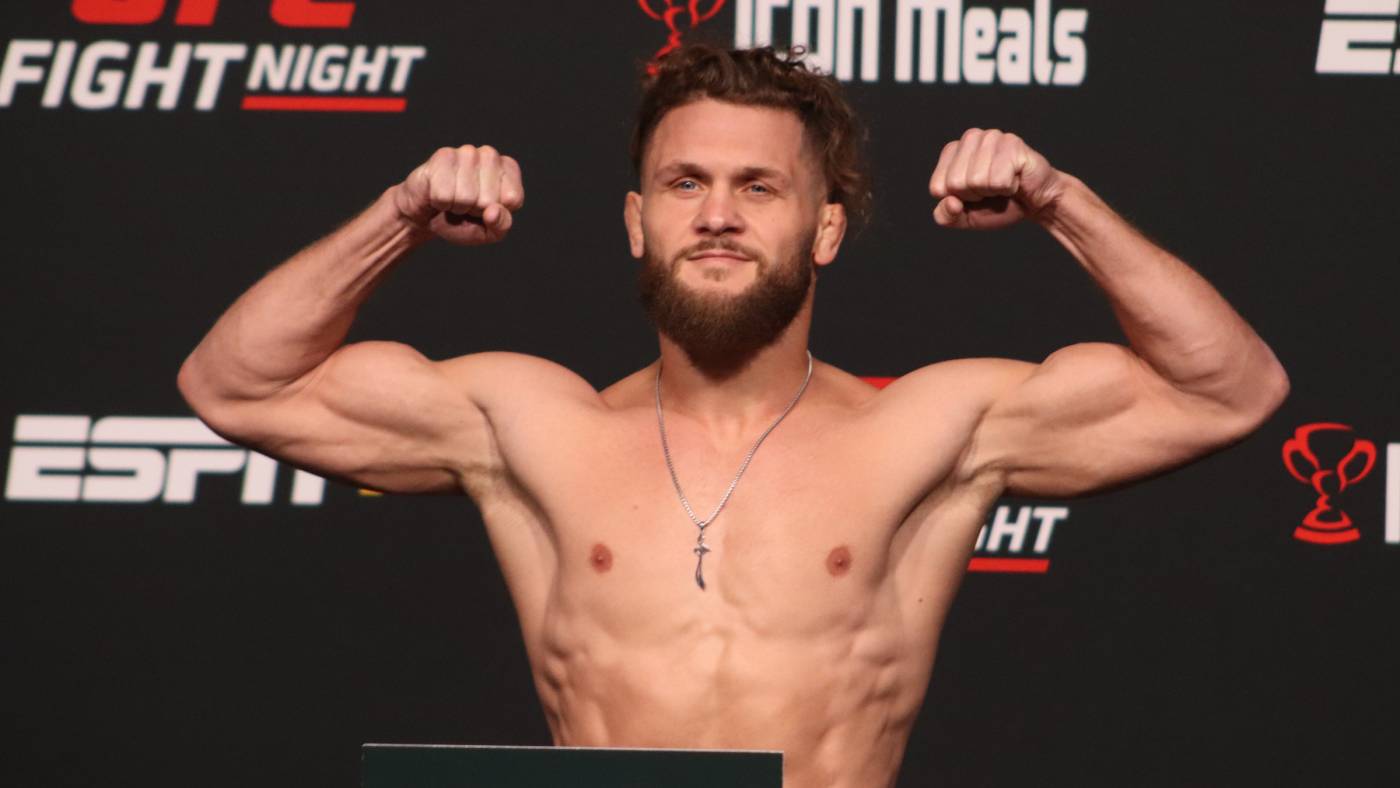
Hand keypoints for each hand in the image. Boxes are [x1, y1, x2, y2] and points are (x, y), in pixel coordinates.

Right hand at [394, 145, 524, 244]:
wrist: (427, 215)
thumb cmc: (462, 220)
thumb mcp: (489, 231)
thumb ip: (501, 225)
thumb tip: (493, 211)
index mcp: (508, 170)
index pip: (512, 199)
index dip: (496, 213)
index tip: (485, 209)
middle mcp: (490, 155)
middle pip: (489, 199)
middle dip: (475, 210)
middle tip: (466, 206)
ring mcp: (467, 152)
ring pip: (466, 197)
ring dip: (456, 206)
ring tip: (453, 199)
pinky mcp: (443, 156)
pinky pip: (444, 194)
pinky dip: (440, 203)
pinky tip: (438, 193)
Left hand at [928, 129, 1062, 229]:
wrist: (1036, 202)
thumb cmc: (999, 204)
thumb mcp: (964, 216)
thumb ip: (945, 216)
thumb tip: (951, 202)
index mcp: (952, 151)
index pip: (937, 187)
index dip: (957, 200)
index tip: (974, 194)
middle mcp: (970, 138)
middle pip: (955, 183)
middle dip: (974, 196)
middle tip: (991, 189)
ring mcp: (992, 137)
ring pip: (976, 181)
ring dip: (993, 191)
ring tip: (1003, 183)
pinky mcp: (1012, 144)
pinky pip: (998, 180)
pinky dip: (1008, 188)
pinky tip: (1015, 179)